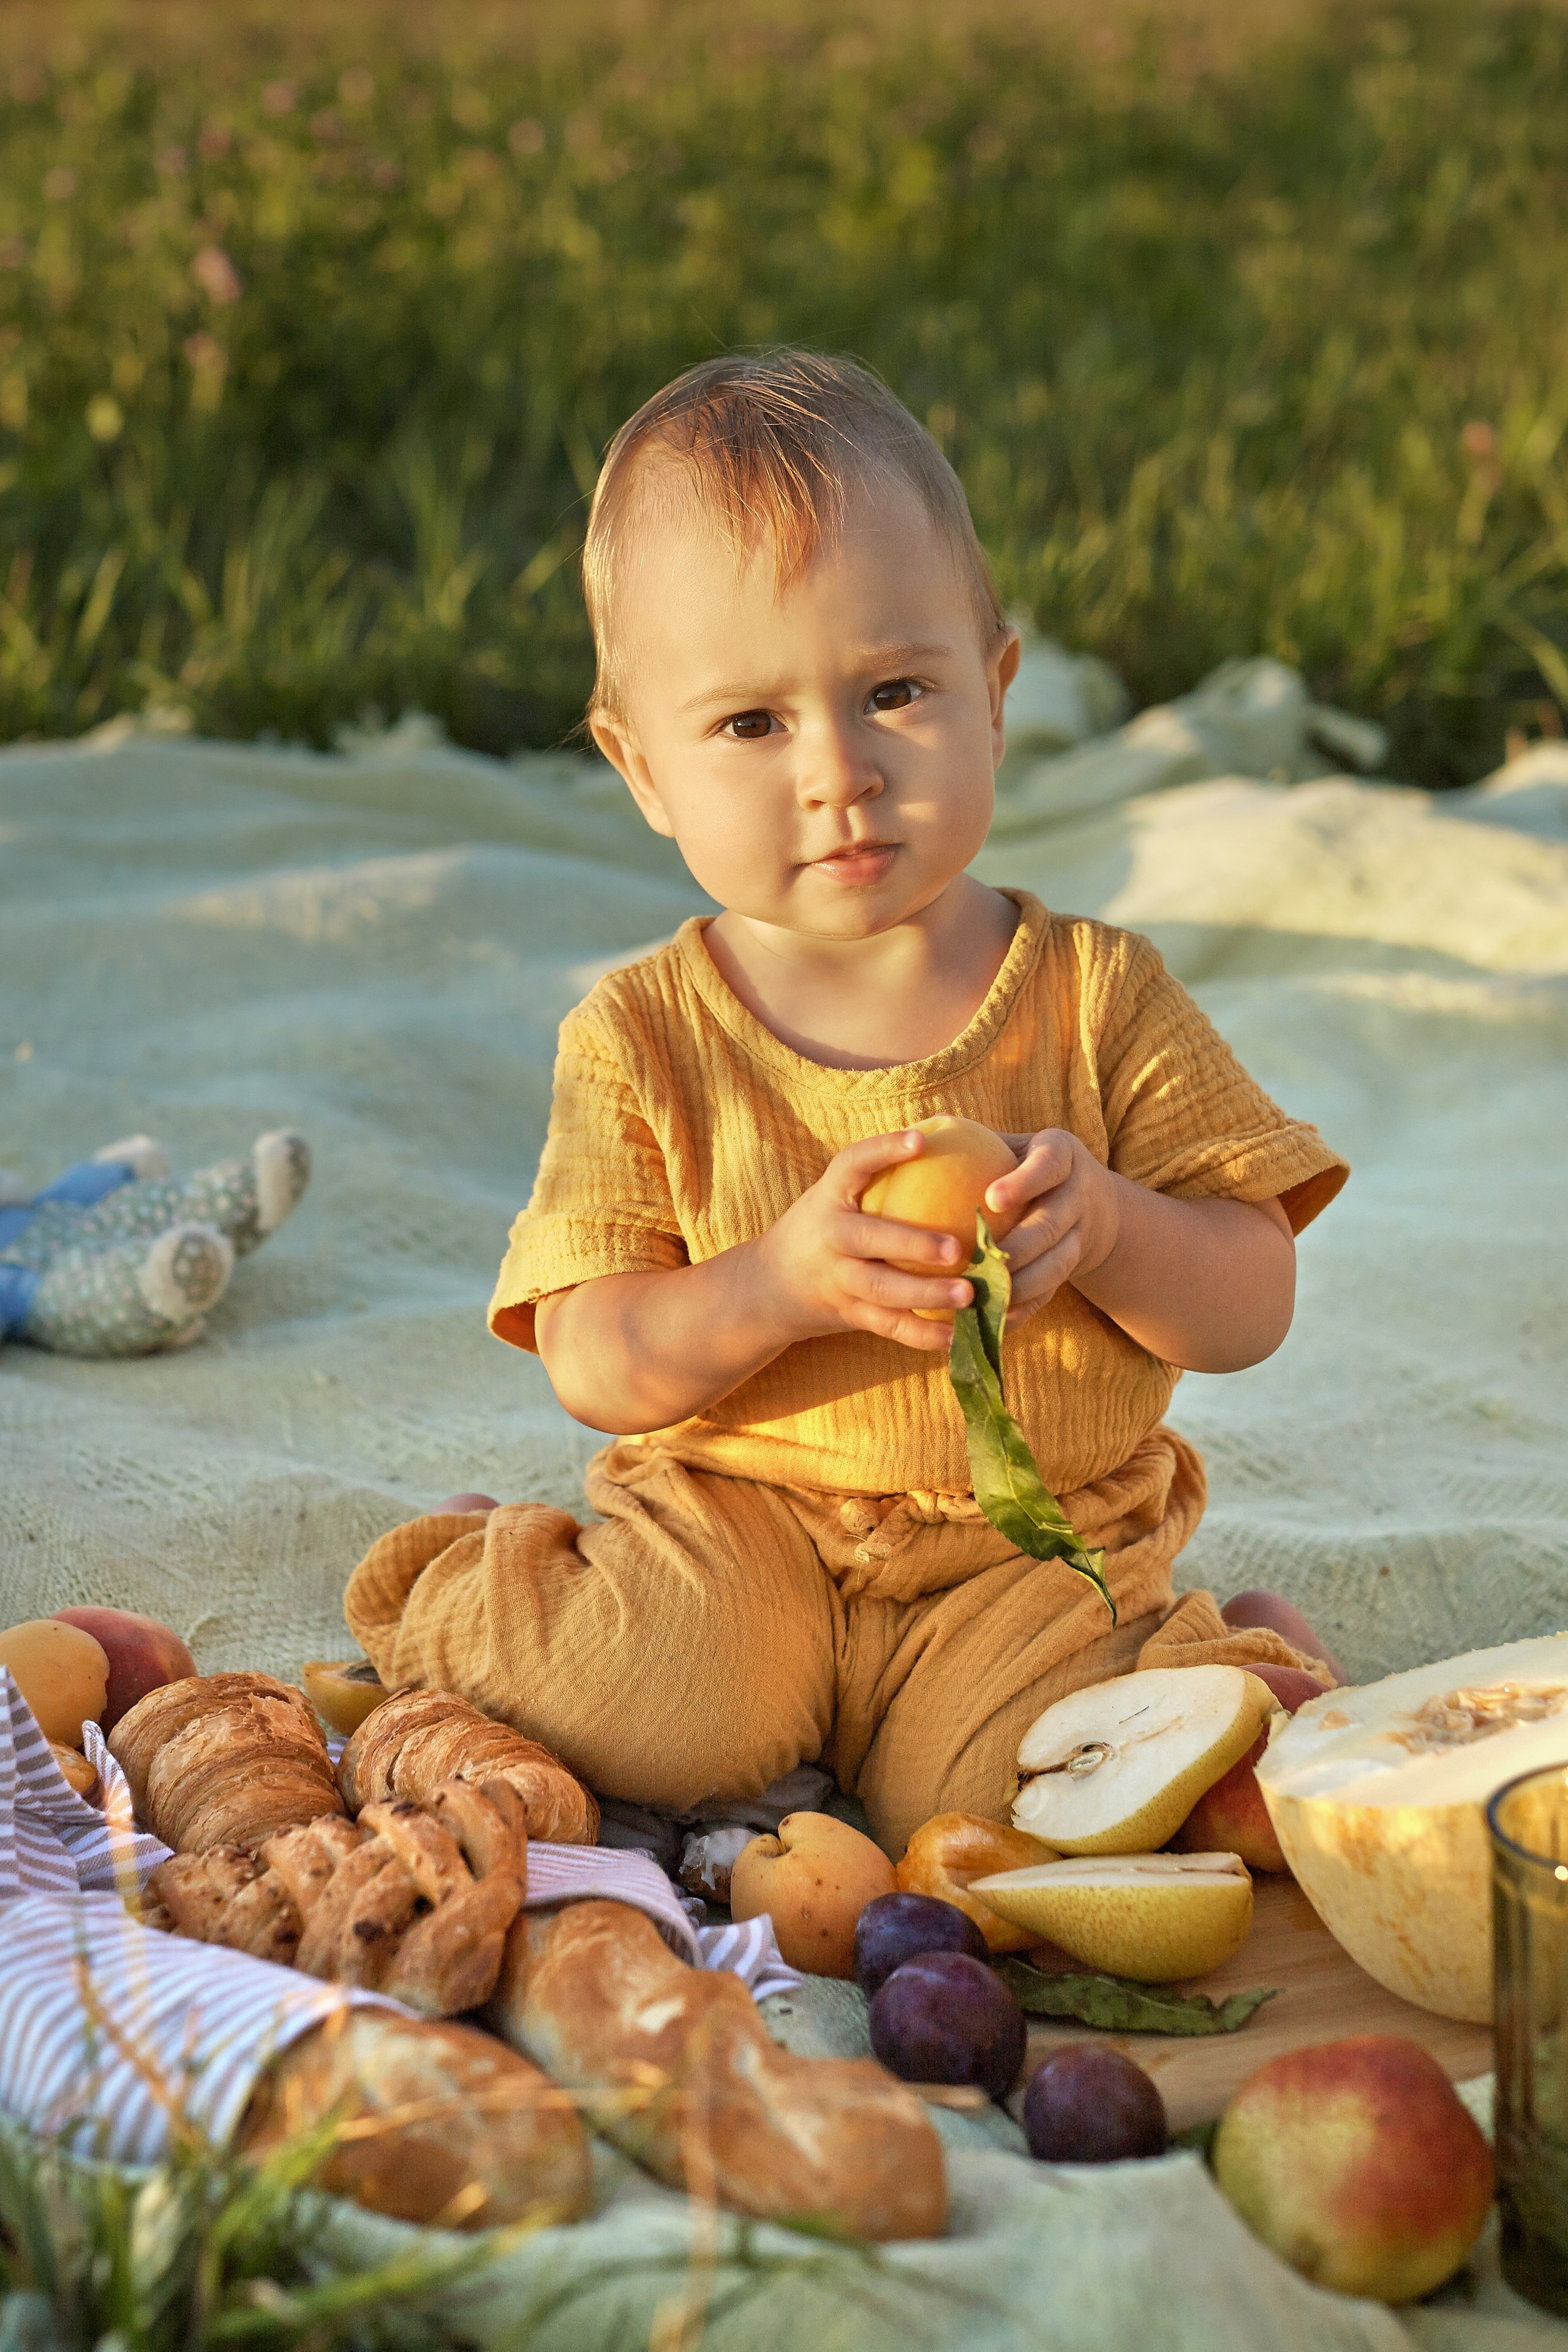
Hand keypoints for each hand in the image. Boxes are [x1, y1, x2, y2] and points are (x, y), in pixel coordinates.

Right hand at [751, 1130, 975, 1353]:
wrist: (770, 1286)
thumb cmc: (826, 1225)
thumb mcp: (837, 1194)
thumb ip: (880, 1171)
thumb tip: (948, 1124)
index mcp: (829, 1198)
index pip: (851, 1164)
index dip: (883, 1150)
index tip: (920, 1139)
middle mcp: (830, 1237)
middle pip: (868, 1239)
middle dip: (912, 1243)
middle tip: (957, 1248)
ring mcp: (838, 1279)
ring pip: (881, 1290)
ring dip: (926, 1294)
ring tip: (969, 1294)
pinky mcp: (849, 1314)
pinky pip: (888, 1326)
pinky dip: (923, 1334)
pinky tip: (958, 1334)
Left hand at [981, 1129, 1121, 1325]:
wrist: (1090, 1203)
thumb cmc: (1025, 1164)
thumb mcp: (1012, 1143)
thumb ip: (972, 1137)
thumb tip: (914, 1129)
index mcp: (1063, 1156)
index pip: (1048, 1166)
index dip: (1024, 1183)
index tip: (991, 1198)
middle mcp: (1079, 1196)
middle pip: (1052, 1225)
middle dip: (1018, 1247)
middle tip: (977, 1261)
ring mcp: (1081, 1236)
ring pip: (1056, 1266)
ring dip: (1017, 1285)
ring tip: (976, 1296)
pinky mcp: (1074, 1269)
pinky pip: (1050, 1294)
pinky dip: (1020, 1310)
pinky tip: (986, 1321)